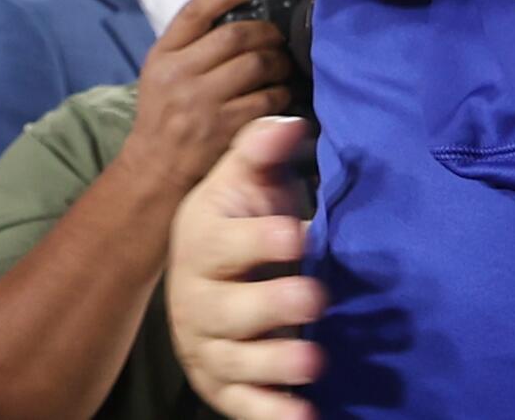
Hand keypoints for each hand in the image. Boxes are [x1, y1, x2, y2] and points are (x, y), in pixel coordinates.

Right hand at [114, 0, 293, 197]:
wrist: (154, 168)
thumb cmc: (165, 113)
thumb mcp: (163, 72)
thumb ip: (192, 43)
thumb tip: (241, 6)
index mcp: (162, 55)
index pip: (195, 11)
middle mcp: (179, 74)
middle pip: (237, 35)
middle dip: (268, 33)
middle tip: (278, 39)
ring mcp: (201, 102)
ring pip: (258, 64)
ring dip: (280, 61)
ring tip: (283, 65)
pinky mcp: (224, 126)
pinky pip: (268, 97)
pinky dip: (282, 92)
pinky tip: (282, 92)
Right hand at [168, 117, 324, 419]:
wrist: (205, 268)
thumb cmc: (237, 217)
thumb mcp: (243, 178)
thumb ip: (261, 149)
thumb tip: (288, 124)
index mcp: (203, 245)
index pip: (226, 244)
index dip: (260, 241)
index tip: (298, 234)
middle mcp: (198, 301)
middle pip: (229, 310)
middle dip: (272, 305)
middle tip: (316, 299)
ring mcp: (209, 346)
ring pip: (236, 361)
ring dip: (275, 366)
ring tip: (315, 362)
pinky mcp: (223, 384)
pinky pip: (241, 405)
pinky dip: (270, 414)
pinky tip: (304, 416)